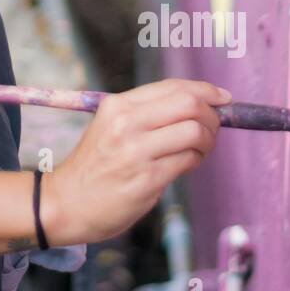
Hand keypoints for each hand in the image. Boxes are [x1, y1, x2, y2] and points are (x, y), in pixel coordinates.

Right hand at [43, 79, 230, 246]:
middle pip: (189, 105)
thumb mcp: (110, 126)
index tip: (223, 98)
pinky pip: (188, 161)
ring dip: (208, 141)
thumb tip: (198, 105)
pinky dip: (196, 160)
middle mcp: (126, 123)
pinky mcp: (147, 179)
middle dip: (212, 115)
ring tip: (200, 149)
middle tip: (214, 127)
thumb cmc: (94, 165)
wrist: (66, 203)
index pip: (173, 87)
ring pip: (195, 133)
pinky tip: (187, 163)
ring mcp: (137, 152)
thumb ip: (146, 114)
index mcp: (117, 106)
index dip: (206, 90)